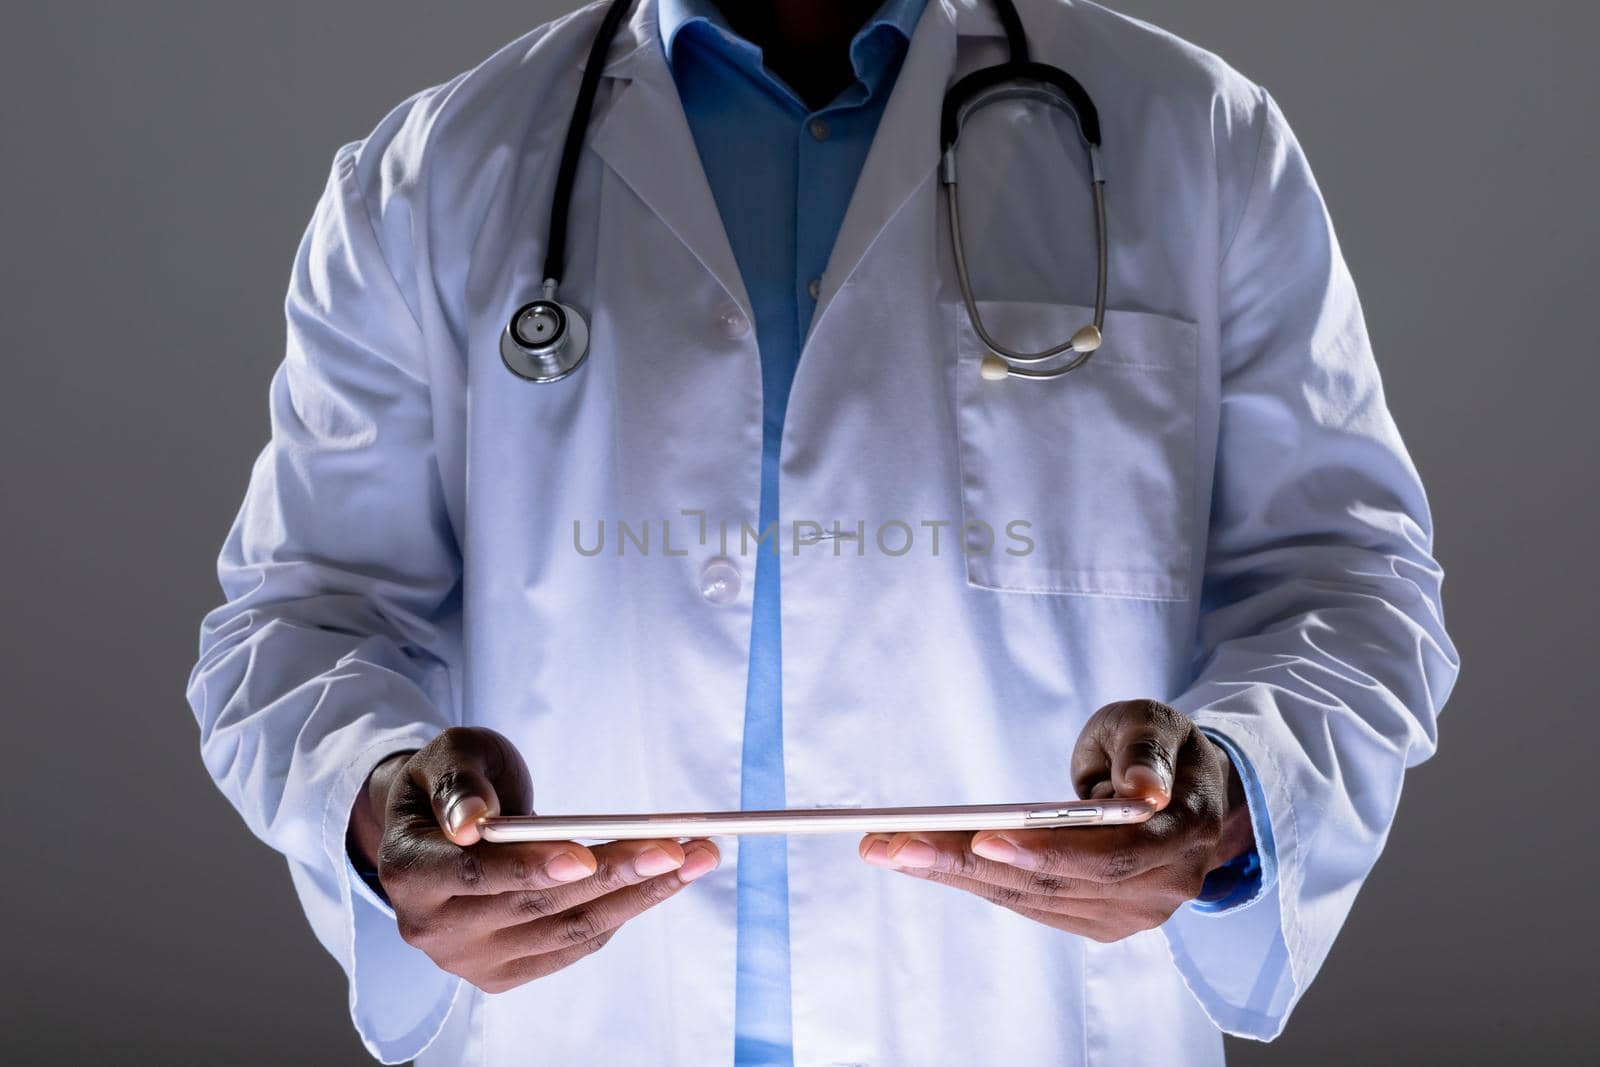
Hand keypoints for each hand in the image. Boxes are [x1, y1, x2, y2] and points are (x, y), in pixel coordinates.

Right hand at [347, 726, 719, 992]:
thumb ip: (461, 784)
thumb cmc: (452, 782)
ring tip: (696, 857)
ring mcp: (471, 959)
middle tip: (678, 846)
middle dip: (615, 873)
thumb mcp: (451, 756)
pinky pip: (575, 944)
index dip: (530, 867)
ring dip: (640, 894)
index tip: (586, 855)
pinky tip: (661, 882)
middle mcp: (433, 928)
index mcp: (409, 871)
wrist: (441, 828)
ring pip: (569, 930)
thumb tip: (471, 822)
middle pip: (536, 905)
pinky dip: (623, 912)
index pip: (474, 877)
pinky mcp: (506, 972)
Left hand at [857, 699, 1252, 942]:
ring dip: (954, 876)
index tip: (982, 839)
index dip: (1045, 852)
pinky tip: (924, 861)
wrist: (1190, 792)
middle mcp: (1161, 886)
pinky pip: (1029, 904)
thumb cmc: (1161, 748)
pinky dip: (974, 881)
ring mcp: (1130, 913)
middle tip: (891, 845)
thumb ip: (1145, 754)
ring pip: (1031, 899)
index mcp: (1184, 832)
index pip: (1110, 855)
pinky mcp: (1099, 920)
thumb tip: (1143, 794)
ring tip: (887, 849)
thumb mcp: (1156, 725)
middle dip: (966, 865)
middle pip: (1053, 885)